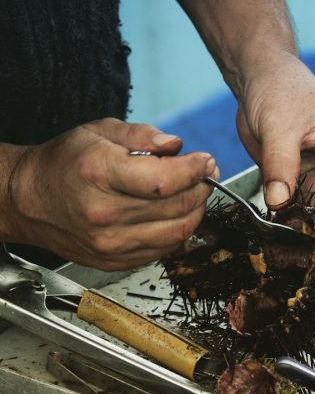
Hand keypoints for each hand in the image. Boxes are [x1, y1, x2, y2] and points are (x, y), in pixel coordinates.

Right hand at [7, 118, 217, 269]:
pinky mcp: (117, 262)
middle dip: (201, 188)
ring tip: (194, 193)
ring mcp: (112, 244)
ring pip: (178, 232)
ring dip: (196, 211)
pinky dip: (179, 231)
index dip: (195, 170)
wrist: (29, 201)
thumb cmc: (64, 164)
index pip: (165, 180)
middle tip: (205, 174)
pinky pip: (165, 249)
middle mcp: (106, 214)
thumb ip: (141, 134)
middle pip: (177, 207)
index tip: (206, 161)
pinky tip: (175, 214)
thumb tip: (176, 145)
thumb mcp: (98, 132)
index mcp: (100, 174)